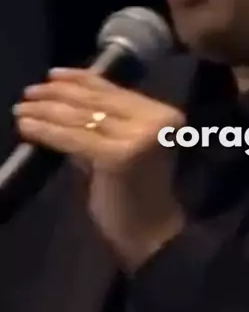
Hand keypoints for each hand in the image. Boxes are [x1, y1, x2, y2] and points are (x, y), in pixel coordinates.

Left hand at [13, 68, 185, 268]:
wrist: (152, 236)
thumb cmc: (137, 196)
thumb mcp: (124, 149)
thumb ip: (104, 125)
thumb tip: (64, 102)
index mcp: (164, 116)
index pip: (115, 91)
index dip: (81, 80)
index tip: (53, 75)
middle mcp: (156, 121)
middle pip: (97, 100)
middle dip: (58, 93)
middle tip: (29, 92)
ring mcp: (138, 138)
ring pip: (82, 116)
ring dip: (46, 110)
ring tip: (21, 108)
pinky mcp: (117, 156)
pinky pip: (73, 137)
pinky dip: (46, 131)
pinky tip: (27, 127)